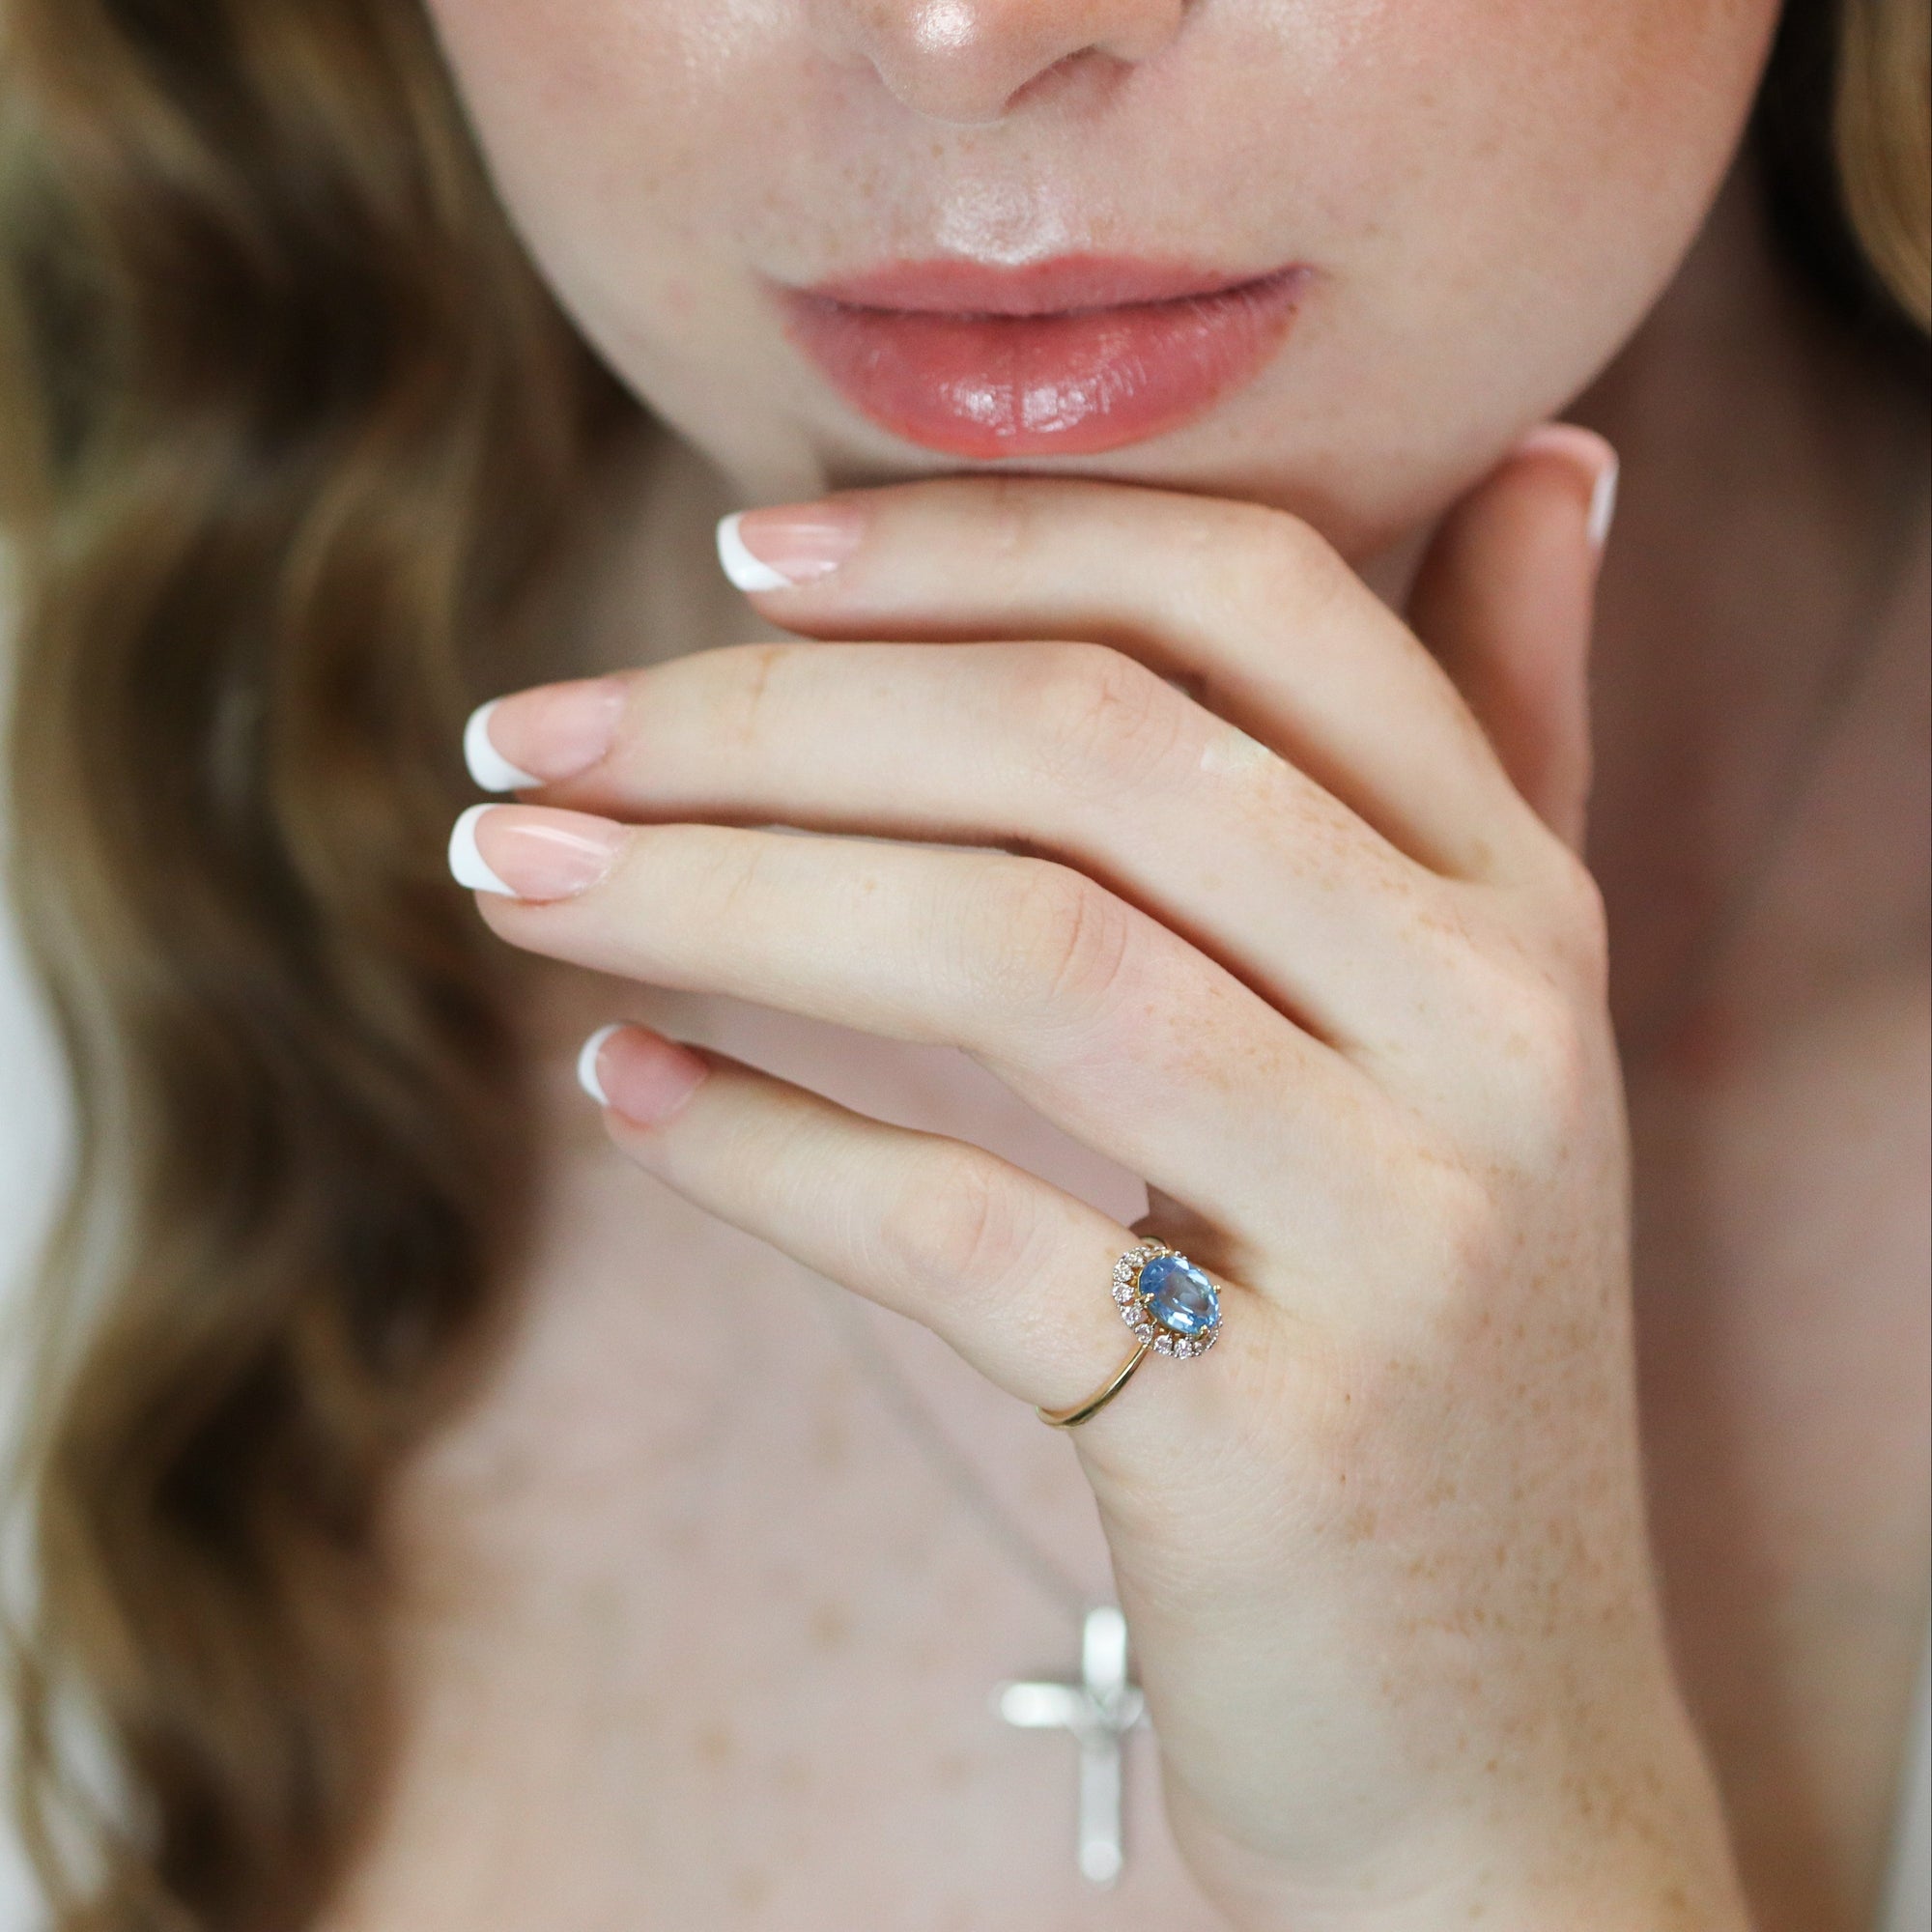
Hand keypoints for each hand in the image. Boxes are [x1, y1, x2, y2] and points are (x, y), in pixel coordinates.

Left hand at [449, 453, 1746, 1928]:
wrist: (1491, 1718)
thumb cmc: (1415, 1327)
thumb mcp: (1473, 1025)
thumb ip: (1502, 744)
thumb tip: (1555, 458)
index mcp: (1518, 899)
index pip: (1251, 599)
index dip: (980, 544)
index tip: (739, 552)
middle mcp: (1490, 1031)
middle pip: (1087, 754)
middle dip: (764, 716)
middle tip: (523, 737)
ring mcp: (1401, 1237)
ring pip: (1013, 959)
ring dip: (715, 893)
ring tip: (509, 874)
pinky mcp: (1271, 1445)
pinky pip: (965, 1235)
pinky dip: (758, 1146)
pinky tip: (615, 1089)